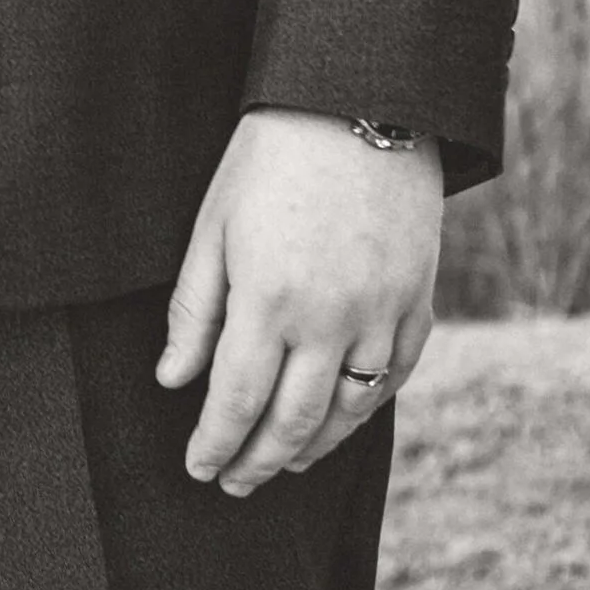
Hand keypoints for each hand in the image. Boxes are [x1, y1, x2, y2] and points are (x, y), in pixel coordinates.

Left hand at [158, 107, 441, 494]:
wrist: (360, 107)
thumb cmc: (270, 159)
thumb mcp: (212, 225)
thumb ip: (194, 309)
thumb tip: (172, 378)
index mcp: (269, 300)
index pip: (235, 400)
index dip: (215, 443)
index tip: (199, 468)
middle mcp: (330, 321)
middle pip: (292, 420)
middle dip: (257, 460)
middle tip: (233, 483)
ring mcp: (381, 317)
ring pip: (348, 412)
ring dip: (311, 447)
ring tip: (282, 462)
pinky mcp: (417, 305)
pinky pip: (393, 379)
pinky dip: (365, 409)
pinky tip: (340, 420)